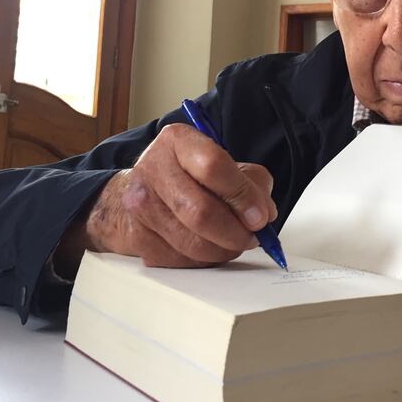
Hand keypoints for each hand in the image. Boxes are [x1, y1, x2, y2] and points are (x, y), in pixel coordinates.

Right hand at [56, 124, 276, 275]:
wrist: (143, 189)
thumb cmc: (191, 175)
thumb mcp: (227, 163)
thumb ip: (252, 182)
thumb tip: (264, 214)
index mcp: (178, 141)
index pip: (213, 167)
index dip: (243, 196)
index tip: (260, 216)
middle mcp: (153, 169)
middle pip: (201, 212)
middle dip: (236, 232)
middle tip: (252, 236)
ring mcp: (140, 204)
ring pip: (192, 243)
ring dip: (224, 250)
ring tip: (234, 242)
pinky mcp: (136, 236)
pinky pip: (180, 260)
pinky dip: (204, 260)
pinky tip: (210, 247)